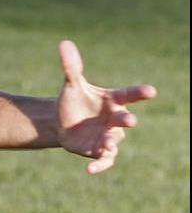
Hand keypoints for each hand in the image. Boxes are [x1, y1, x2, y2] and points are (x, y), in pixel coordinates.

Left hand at [57, 40, 156, 173]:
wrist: (62, 122)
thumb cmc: (74, 102)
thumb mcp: (72, 85)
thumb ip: (71, 67)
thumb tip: (64, 43)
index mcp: (113, 100)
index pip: (129, 94)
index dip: (139, 93)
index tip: (150, 91)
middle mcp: (115, 119)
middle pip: (125, 119)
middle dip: (127, 120)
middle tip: (130, 120)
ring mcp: (108, 136)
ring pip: (115, 140)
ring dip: (112, 142)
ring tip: (106, 143)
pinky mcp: (98, 151)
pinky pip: (104, 160)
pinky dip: (99, 165)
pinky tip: (89, 170)